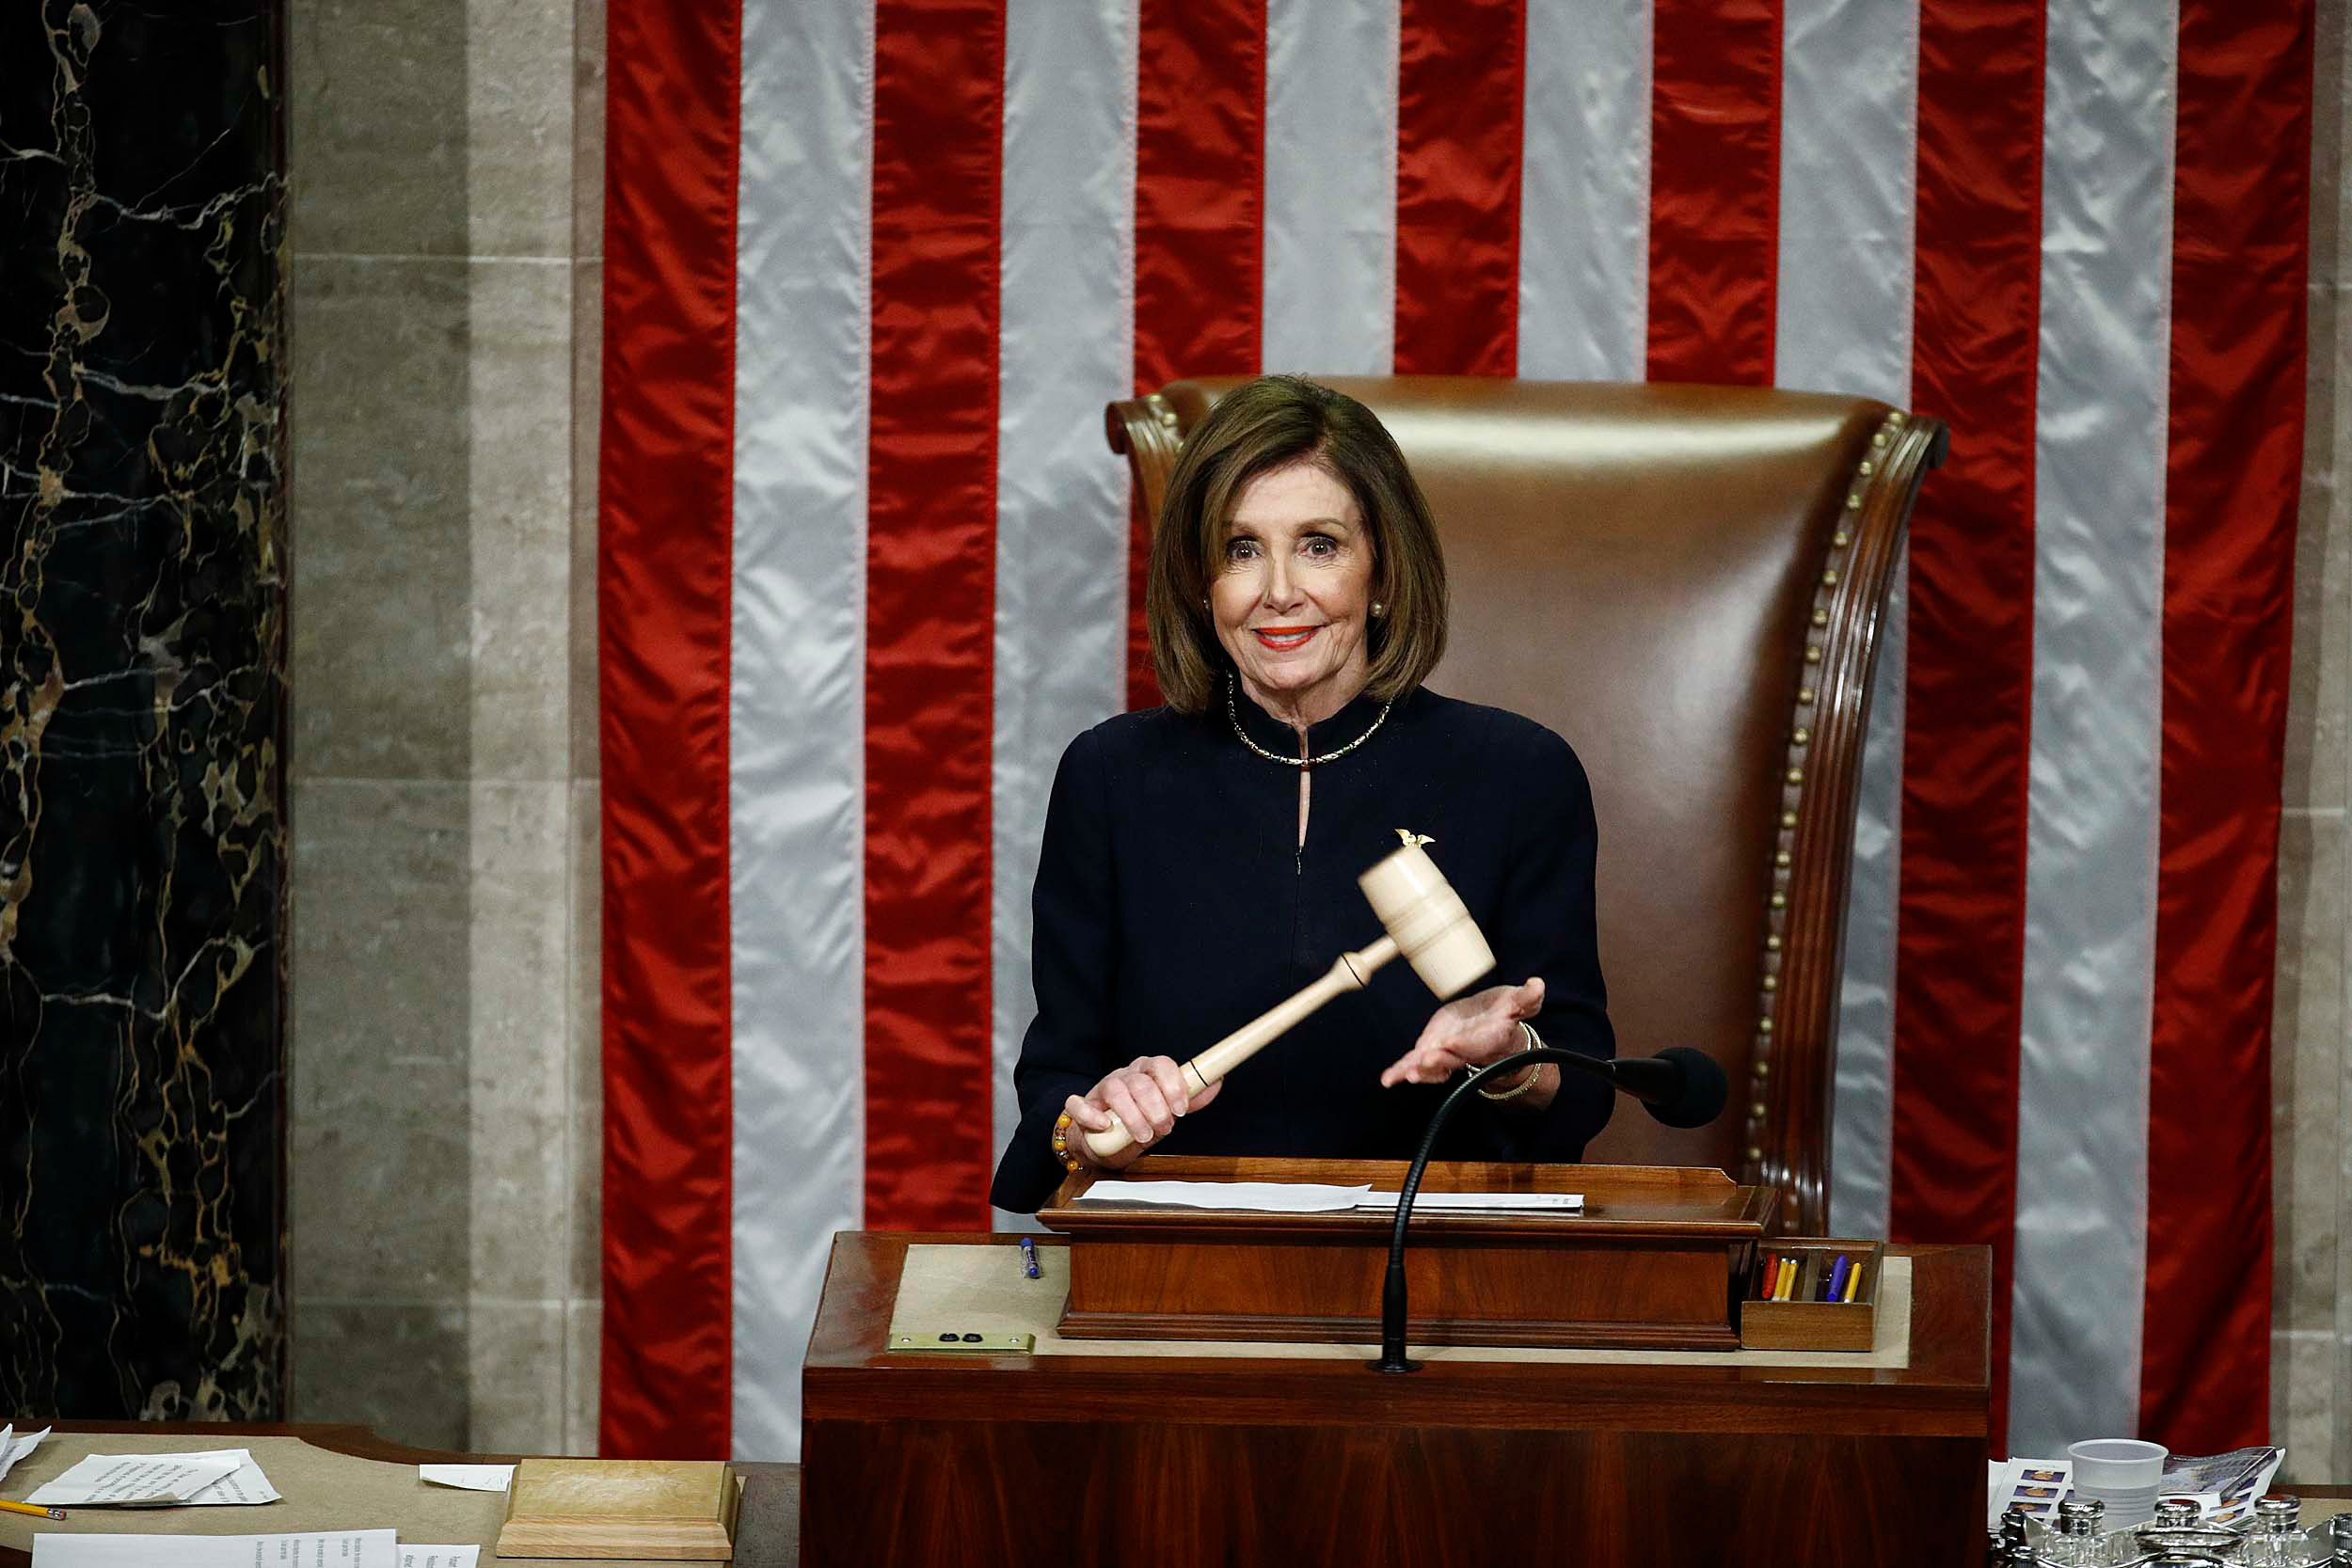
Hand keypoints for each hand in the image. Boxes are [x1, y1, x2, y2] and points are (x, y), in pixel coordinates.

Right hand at [1064, 1056, 1223, 1169]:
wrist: (1105, 1141)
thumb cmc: (1139, 1119)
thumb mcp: (1167, 1109)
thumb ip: (1190, 1098)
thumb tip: (1217, 1081)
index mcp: (1147, 1072)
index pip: (1161, 1064)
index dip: (1173, 1085)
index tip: (1181, 1109)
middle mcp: (1125, 1076)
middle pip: (1141, 1082)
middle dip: (1156, 1108)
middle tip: (1164, 1129)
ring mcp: (1101, 1090)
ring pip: (1115, 1090)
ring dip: (1132, 1115)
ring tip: (1143, 1135)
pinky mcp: (1081, 1106)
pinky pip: (1079, 1104)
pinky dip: (1092, 1115)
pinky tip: (1105, 1126)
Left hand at [1378, 977, 1545, 1087]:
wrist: (1492, 1024)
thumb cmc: (1506, 1012)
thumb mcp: (1518, 1003)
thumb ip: (1526, 997)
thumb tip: (1537, 985)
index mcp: (1487, 1039)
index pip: (1475, 1043)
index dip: (1463, 1044)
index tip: (1451, 1043)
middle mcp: (1465, 1051)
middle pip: (1450, 1059)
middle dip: (1437, 1061)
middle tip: (1424, 1061)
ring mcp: (1447, 1053)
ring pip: (1431, 1066)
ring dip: (1418, 1070)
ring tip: (1402, 1075)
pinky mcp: (1432, 1049)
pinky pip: (1415, 1063)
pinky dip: (1401, 1071)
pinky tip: (1388, 1079)